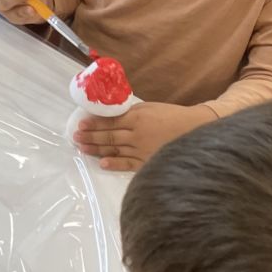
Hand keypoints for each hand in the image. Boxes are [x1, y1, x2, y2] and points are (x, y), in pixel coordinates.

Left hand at [71, 101, 215, 171]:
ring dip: (97, 149)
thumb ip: (130, 112)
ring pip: (115, 150)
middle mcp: (137, 134)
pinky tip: (103, 163)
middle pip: (109, 136)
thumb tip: (109, 115)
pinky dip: (115, 163)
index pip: (109, 121)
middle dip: (90, 136)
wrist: (196, 129)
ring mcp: (143, 149)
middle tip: (75, 137)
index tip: (80, 124)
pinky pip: (129, 164)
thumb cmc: (171, 115)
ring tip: (82, 148)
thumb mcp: (149, 107)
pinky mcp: (149, 161)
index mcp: (137, 117)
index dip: (93, 123)